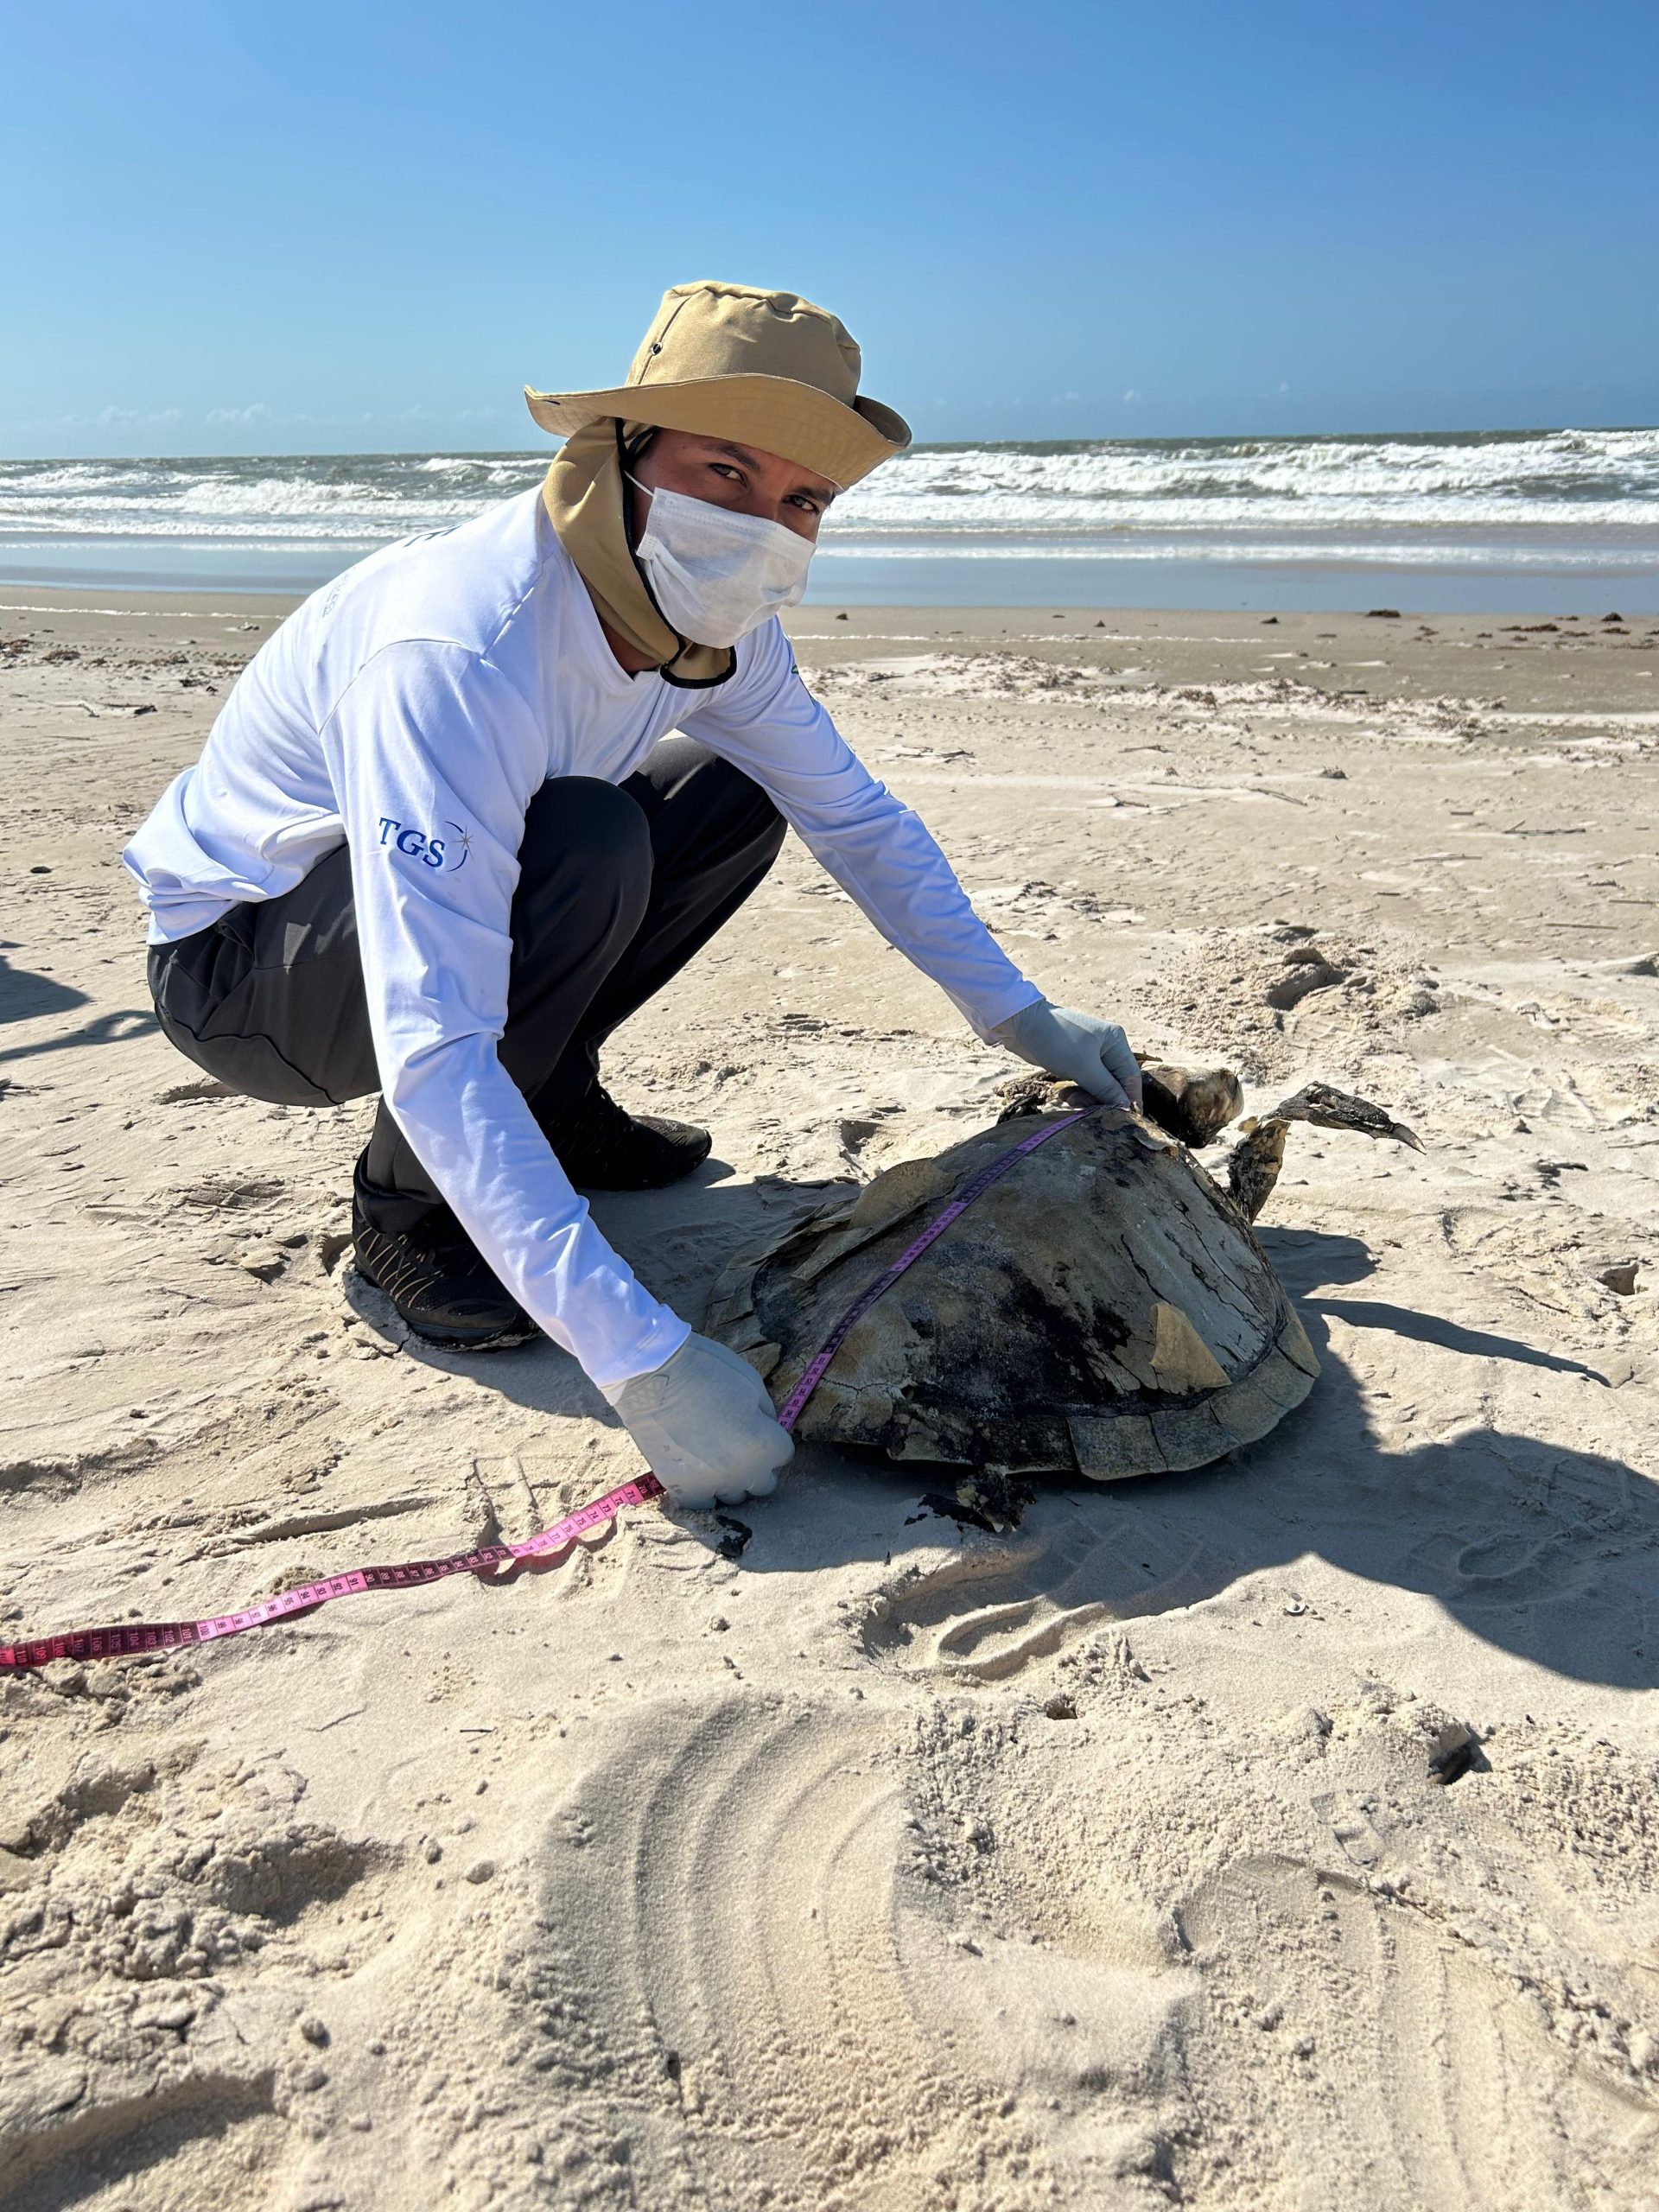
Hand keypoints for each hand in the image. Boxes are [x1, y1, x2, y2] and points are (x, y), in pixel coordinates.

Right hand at [600, 1332, 794, 1508]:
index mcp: (764, 1445)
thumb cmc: (706, 1369)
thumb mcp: (751, 1382)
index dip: (771, 1438)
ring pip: (734, 1497)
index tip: (758, 1427)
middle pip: (763, 1483)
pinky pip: (702, 1503)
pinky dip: (703, 1490)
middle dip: (757, 1464)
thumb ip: (765, 1414)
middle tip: (739, 1443)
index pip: (783, 1454)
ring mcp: (710, 1484)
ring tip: (714, 1455)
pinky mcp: (680, 1488)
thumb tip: (766, 1428)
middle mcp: (741, 1473)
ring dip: (731, 1479)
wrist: (651, 1374)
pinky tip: (697, 1471)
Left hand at [990, 998, 1144, 1111]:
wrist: (1021, 1024)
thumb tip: (1126, 1108)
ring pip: (1098, 1085)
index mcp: (1116, 1041)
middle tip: (1086, 1109)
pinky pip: (1084, 1082)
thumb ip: (1106, 1088)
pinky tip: (1063, 1095)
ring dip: (1086, 1097)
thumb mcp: (1083, 1067)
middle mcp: (1107, 1047)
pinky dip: (1076, 1091)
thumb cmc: (1056, 1040)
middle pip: (1115, 1083)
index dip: (1131, 1099)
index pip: (1131, 1076)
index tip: (1128, 1120)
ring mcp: (1091, 1054)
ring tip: (1069, 1100)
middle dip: (1102, 1099)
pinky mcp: (1075, 1061)